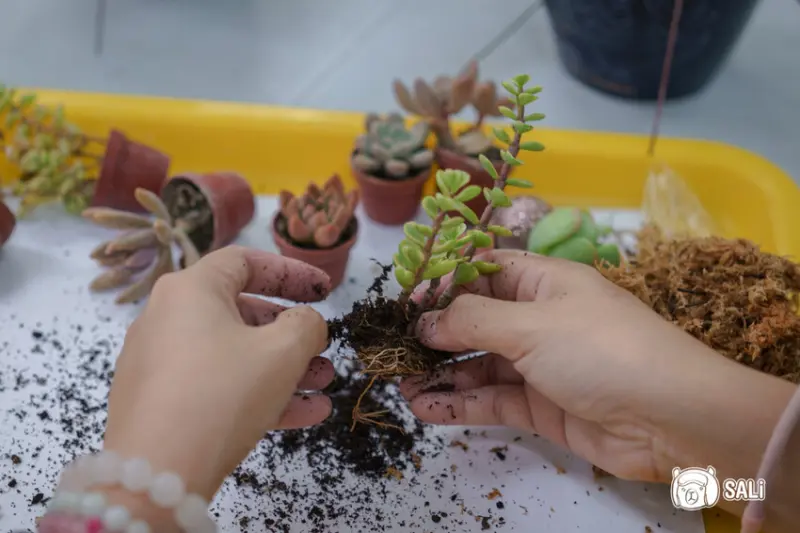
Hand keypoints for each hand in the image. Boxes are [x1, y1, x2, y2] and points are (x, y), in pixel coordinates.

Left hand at [103, 246, 332, 499]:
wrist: (155, 474)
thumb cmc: (223, 393)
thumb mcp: (282, 352)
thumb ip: (306, 325)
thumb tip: (305, 323)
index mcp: (190, 290)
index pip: (244, 262)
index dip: (290, 272)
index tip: (323, 291)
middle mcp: (166, 318)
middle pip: (240, 312)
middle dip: (291, 332)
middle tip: (323, 346)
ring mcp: (159, 362)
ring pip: (232, 354)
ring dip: (282, 367)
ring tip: (323, 385)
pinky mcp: (158, 402)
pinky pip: (215, 385)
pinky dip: (256, 392)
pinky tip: (304, 414)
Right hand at [400, 250, 782, 483]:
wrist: (672, 418)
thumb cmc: (602, 349)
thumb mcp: (532, 324)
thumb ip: (471, 321)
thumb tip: (423, 318)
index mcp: (544, 281)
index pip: (482, 270)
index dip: (443, 281)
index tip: (404, 300)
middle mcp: (539, 318)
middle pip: (475, 320)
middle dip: (434, 332)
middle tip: (392, 347)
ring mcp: (539, 364)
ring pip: (478, 363)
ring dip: (441, 372)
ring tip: (399, 382)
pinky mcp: (540, 406)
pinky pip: (490, 399)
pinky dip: (458, 403)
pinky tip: (425, 406)